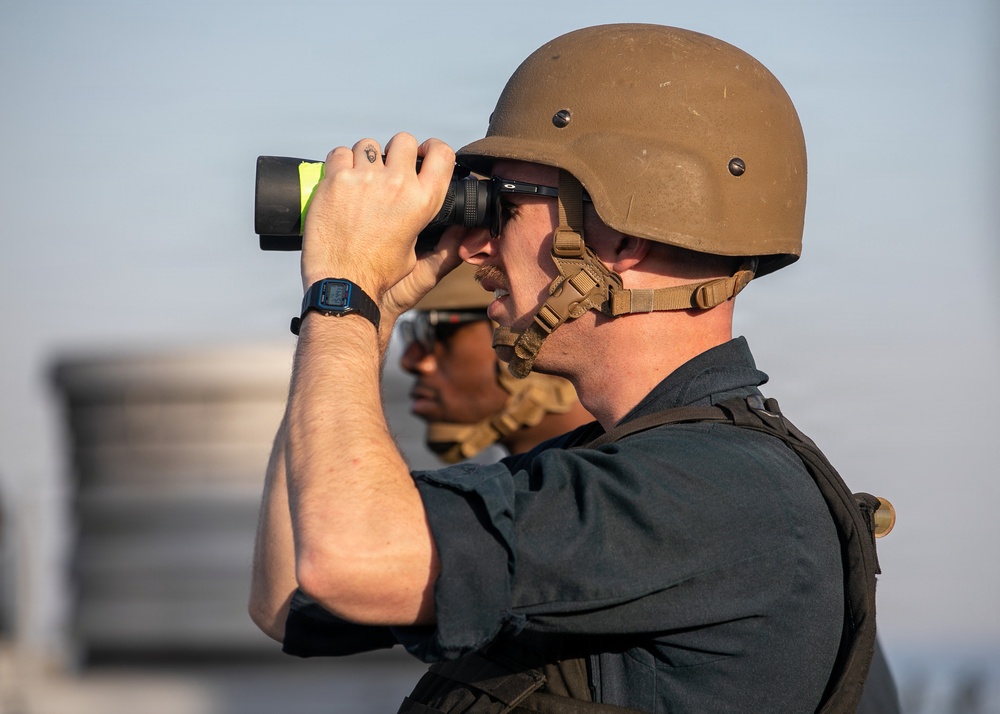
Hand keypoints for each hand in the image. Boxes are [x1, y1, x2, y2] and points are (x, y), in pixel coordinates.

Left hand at [300, 133, 455, 295]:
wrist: (343, 285)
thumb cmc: (380, 276)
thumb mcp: (417, 256)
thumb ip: (438, 238)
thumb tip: (460, 229)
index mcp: (423, 202)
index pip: (442, 154)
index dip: (432, 149)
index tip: (422, 154)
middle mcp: (398, 185)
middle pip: (404, 141)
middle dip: (396, 152)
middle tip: (386, 170)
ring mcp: (365, 180)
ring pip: (369, 145)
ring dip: (365, 159)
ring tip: (360, 182)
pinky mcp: (336, 180)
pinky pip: (340, 153)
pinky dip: (340, 164)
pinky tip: (341, 184)